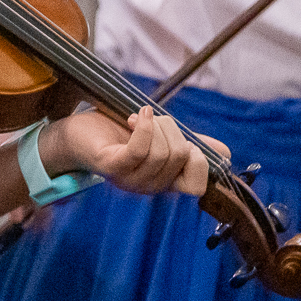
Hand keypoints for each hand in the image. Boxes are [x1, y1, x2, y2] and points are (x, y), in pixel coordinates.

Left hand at [44, 107, 222, 197]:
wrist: (75, 134)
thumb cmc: (115, 133)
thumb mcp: (160, 137)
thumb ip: (189, 144)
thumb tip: (225, 154)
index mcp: (165, 181)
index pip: (198, 185)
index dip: (200, 159)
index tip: (183, 138)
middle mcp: (150, 186)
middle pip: (182, 157)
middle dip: (172, 129)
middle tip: (151, 121)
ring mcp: (130, 180)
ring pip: (163, 152)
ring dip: (154, 125)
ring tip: (135, 118)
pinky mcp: (112, 167)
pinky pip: (140, 150)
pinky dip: (143, 127)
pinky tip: (135, 115)